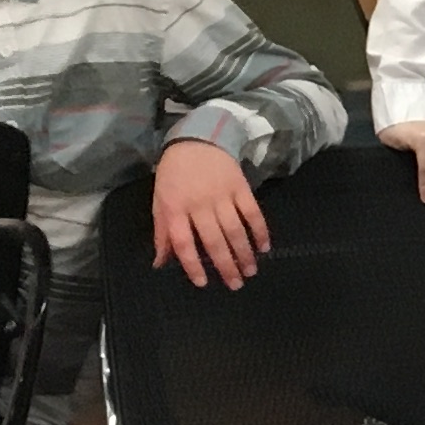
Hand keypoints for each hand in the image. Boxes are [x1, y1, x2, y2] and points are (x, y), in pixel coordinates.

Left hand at [152, 138, 268, 288]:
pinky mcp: (240, 187)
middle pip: (214, 241)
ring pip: (235, 230)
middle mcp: (199, 205)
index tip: (203, 283)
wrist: (196, 140)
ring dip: (244, 253)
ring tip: (251, 271)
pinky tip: (264, 246)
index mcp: (175, 209)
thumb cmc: (174, 175)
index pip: (184, 243)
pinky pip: (253, 212)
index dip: (192, 265)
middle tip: (235, 285)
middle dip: (226, 266)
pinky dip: (260, 230)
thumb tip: (160, 263)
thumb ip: (162, 232)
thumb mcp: (160, 202)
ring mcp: (222, 195)